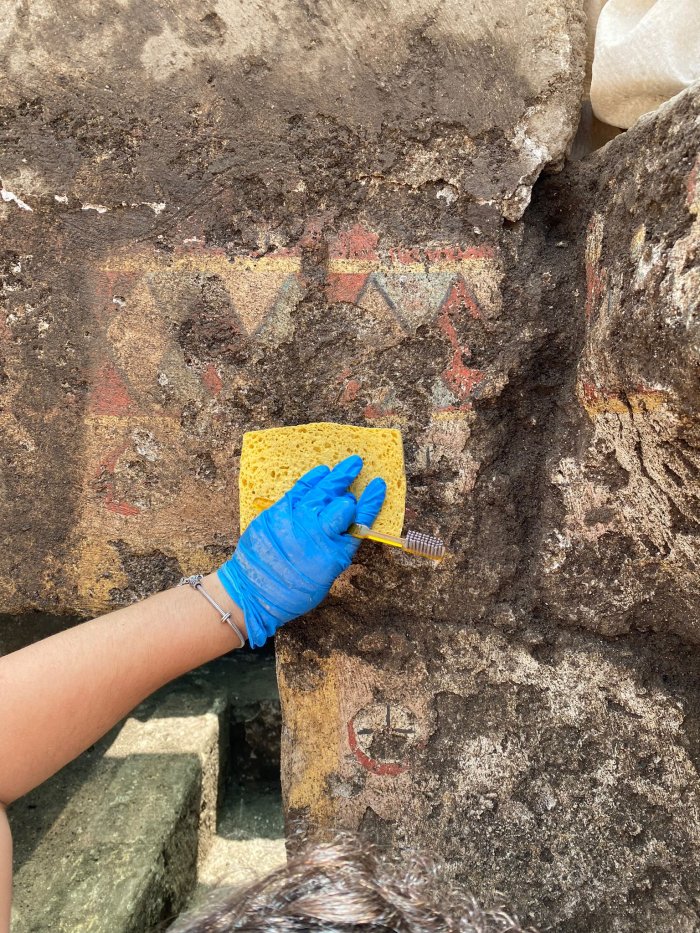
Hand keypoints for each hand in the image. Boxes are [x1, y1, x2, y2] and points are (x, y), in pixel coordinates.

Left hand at [217, 455, 386, 647]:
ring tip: (351, 462)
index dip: (371, 501)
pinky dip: (314, 479)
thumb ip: (337, 549)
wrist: (253, 594)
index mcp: (336, 553)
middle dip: (348, 491)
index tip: (378, 486)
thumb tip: (346, 527)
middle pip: (342, 504)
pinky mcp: (278, 513)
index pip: (361, 520)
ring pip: (323, 491)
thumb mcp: (326, 576)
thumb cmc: (293, 591)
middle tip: (356, 472)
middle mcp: (319, 534)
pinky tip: (323, 471)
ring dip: (338, 475)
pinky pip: (300, 490)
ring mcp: (297, 520)